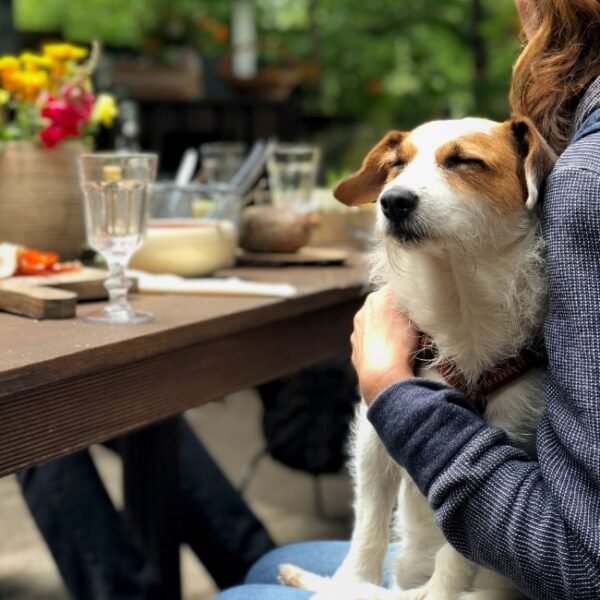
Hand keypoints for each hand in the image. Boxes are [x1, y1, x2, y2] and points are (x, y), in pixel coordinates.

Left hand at [351, 285, 418, 404]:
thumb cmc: (401, 344)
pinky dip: (379, 344)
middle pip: (383, 306)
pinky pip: (370, 341)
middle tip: (413, 324)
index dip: (410, 296)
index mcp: (377, 298)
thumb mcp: (415, 317)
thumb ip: (412, 304)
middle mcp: (363, 311)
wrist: (382, 374)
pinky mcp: (355, 348)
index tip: (419, 306)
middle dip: (396, 312)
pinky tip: (389, 353)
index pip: (397, 288)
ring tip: (402, 342)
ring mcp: (357, 330)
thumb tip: (415, 300)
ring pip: (375, 324)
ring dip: (386, 328)